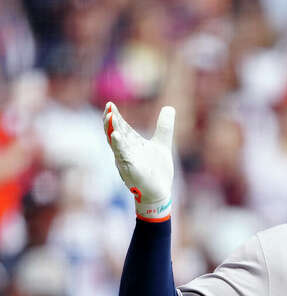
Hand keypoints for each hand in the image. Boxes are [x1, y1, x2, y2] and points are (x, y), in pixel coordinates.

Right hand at [103, 102, 174, 220]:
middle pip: (114, 133)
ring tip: (109, 117)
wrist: (160, 191)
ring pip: (115, 144)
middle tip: (108, 108)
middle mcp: (126, 151)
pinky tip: (115, 136)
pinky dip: (118, 146)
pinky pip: (122, 156)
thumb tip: (169, 107)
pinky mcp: (131, 170)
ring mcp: (126, 160)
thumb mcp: (162, 144)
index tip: (110, 104)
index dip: (115, 116)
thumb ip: (164, 127)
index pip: (120, 127)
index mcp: (131, 144)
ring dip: (111, 130)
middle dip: (110, 121)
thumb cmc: (157, 170)